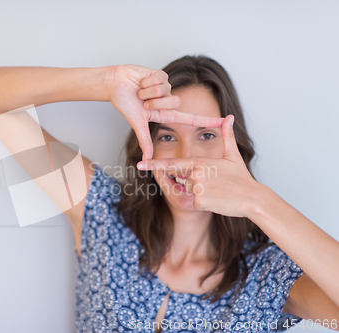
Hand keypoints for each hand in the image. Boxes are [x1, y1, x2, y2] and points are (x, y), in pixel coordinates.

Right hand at [107, 64, 224, 160]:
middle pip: (174, 102)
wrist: (114, 83)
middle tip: (142, 100)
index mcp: (164, 113)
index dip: (208, 120)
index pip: (190, 118)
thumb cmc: (123, 102)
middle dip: (154, 102)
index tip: (226, 122)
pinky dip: (147, 81)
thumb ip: (144, 140)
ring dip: (148, 91)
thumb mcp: (136, 122)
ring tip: (139, 91)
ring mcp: (165, 87)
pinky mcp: (161, 74)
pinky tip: (141, 81)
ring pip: (166, 90)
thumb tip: (146, 158)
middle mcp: (167, 100)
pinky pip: (161, 78)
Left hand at [136, 115, 260, 216]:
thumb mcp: (232, 156)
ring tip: (218, 192)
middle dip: (195, 184)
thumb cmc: (242, 179)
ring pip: (189, 191)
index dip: (154, 164)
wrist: (252, 199)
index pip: (172, 164)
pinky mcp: (199, 200)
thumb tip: (229, 117)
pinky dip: (204, 204)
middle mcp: (195, 173)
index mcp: (199, 161)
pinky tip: (217, 201)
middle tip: (215, 185)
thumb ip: (226, 136)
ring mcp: (196, 186)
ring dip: (201, 194)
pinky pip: (195, 202)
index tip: (139, 164)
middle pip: (183, 180)